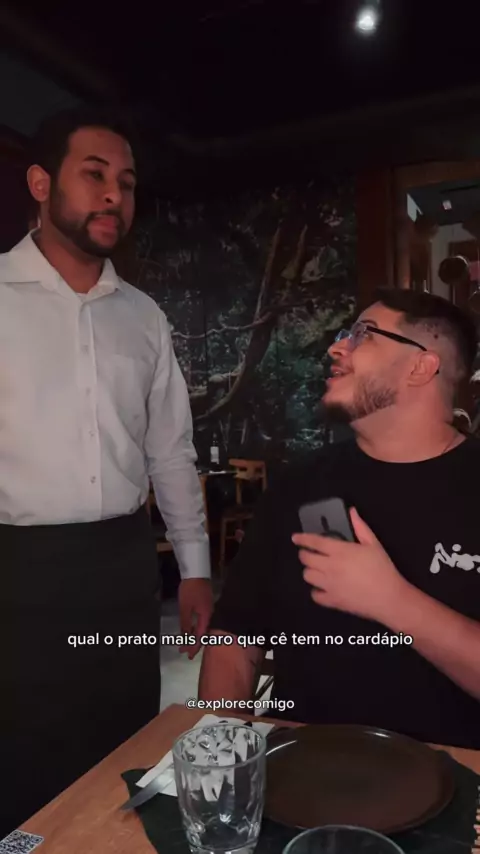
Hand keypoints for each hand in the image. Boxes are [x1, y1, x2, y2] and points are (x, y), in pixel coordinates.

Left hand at [178, 579, 213, 658]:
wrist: (196, 572)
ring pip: (203, 628)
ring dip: (194, 637)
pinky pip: (202, 622)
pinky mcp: (206, 607)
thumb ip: (185, 623)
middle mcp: (210, 615)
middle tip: (186, 654)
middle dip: (194, 644)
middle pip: (204, 634)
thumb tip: (185, 638)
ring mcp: (209, 611)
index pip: (201, 636)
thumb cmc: (190, 589)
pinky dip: (196, 629)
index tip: (188, 655)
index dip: (194, 646)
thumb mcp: (185, 607)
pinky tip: (190, 632)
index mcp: (206, 616)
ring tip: (186, 645)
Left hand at [292, 508, 408, 624]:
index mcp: (340, 551)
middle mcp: (330, 567)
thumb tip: (352, 511)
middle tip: (309, 554)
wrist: (389, 598)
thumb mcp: (374, 544)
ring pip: (307, 576)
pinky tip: (323, 587)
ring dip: (310, 571)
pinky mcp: (332, 600)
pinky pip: (314, 595)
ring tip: (318, 570)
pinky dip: (316, 591)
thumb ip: (360, 527)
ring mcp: (329, 585)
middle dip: (304, 554)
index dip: (302, 538)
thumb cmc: (382, 568)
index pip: (315, 542)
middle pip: (306, 559)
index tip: (295, 538)